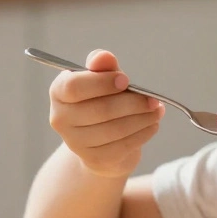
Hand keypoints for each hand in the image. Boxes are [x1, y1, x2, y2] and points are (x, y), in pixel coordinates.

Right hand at [48, 49, 163, 177]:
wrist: (99, 140)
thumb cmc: (101, 100)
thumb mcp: (102, 78)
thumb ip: (103, 66)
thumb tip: (104, 57)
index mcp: (59, 92)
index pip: (74, 87)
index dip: (102, 83)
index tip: (126, 80)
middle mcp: (60, 119)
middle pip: (100, 110)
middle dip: (132, 103)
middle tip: (153, 99)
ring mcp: (75, 143)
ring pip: (114, 130)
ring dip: (142, 119)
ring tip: (157, 111)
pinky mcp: (93, 160)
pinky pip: (122, 146)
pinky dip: (142, 134)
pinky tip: (152, 125)